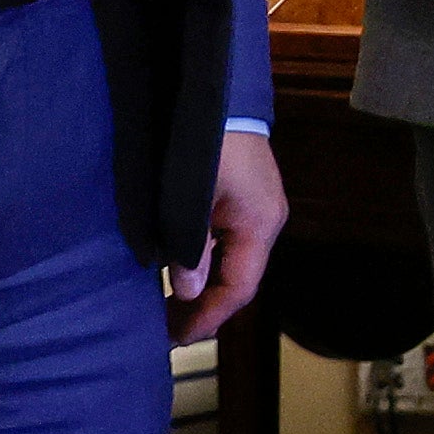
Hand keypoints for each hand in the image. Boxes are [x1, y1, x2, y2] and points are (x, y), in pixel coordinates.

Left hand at [172, 132, 288, 340]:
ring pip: (234, 262)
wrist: (218, 94)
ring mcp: (257, 208)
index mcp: (259, 225)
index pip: (239, 288)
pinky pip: (229, 243)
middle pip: (240, 278)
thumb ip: (191, 247)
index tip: (176, 338)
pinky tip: (183, 270)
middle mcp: (266, 221)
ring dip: (204, 286)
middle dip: (205, 307)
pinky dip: (207, 263)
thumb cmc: (205, 145)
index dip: (208, 316)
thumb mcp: (191, 199)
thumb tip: (186, 290)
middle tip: (168, 331)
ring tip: (170, 306)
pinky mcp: (244, 197)